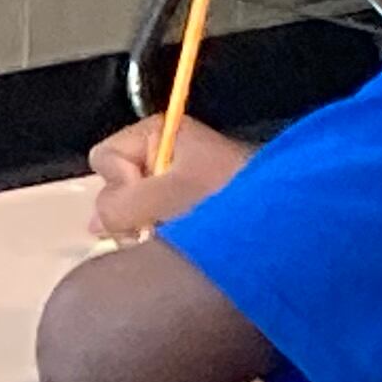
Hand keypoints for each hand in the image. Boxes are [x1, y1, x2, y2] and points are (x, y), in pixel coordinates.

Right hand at [88, 115, 250, 241]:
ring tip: (180, 237)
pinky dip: (163, 240)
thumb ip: (122, 205)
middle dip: (133, 214)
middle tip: (162, 227)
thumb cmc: (231, 199)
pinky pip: (154, 228)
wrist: (286, 223)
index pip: (105, 157)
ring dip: (149, 231)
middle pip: (116, 188)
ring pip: (133, 213)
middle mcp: (162, 157)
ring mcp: (175, 187)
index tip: (150, 199)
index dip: (121, 183)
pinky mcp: (188, 213)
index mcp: (158, 135)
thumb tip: (96, 222)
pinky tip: (183, 246)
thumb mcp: (170, 196)